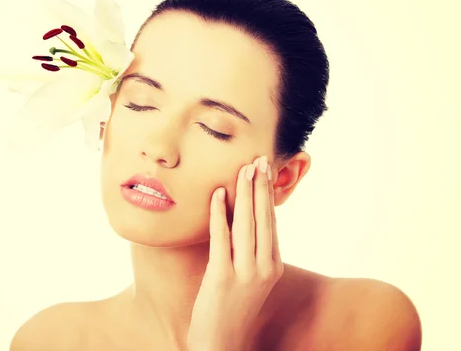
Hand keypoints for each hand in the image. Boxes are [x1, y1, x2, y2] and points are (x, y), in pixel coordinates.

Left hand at [187, 156, 283, 350]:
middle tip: (259, 159)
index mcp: (273, 266)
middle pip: (263, 218)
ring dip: (245, 193)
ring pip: (246, 224)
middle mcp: (264, 268)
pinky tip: (218, 194)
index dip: (267, 194)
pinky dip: (220, 213)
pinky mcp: (221, 278)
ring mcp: (245, 274)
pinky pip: (221, 238)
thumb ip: (250, 252)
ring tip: (243, 169)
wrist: (221, 343)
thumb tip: (242, 219)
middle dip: (260, 186)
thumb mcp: (249, 278)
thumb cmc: (232, 307)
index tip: (265, 170)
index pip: (271, 223)